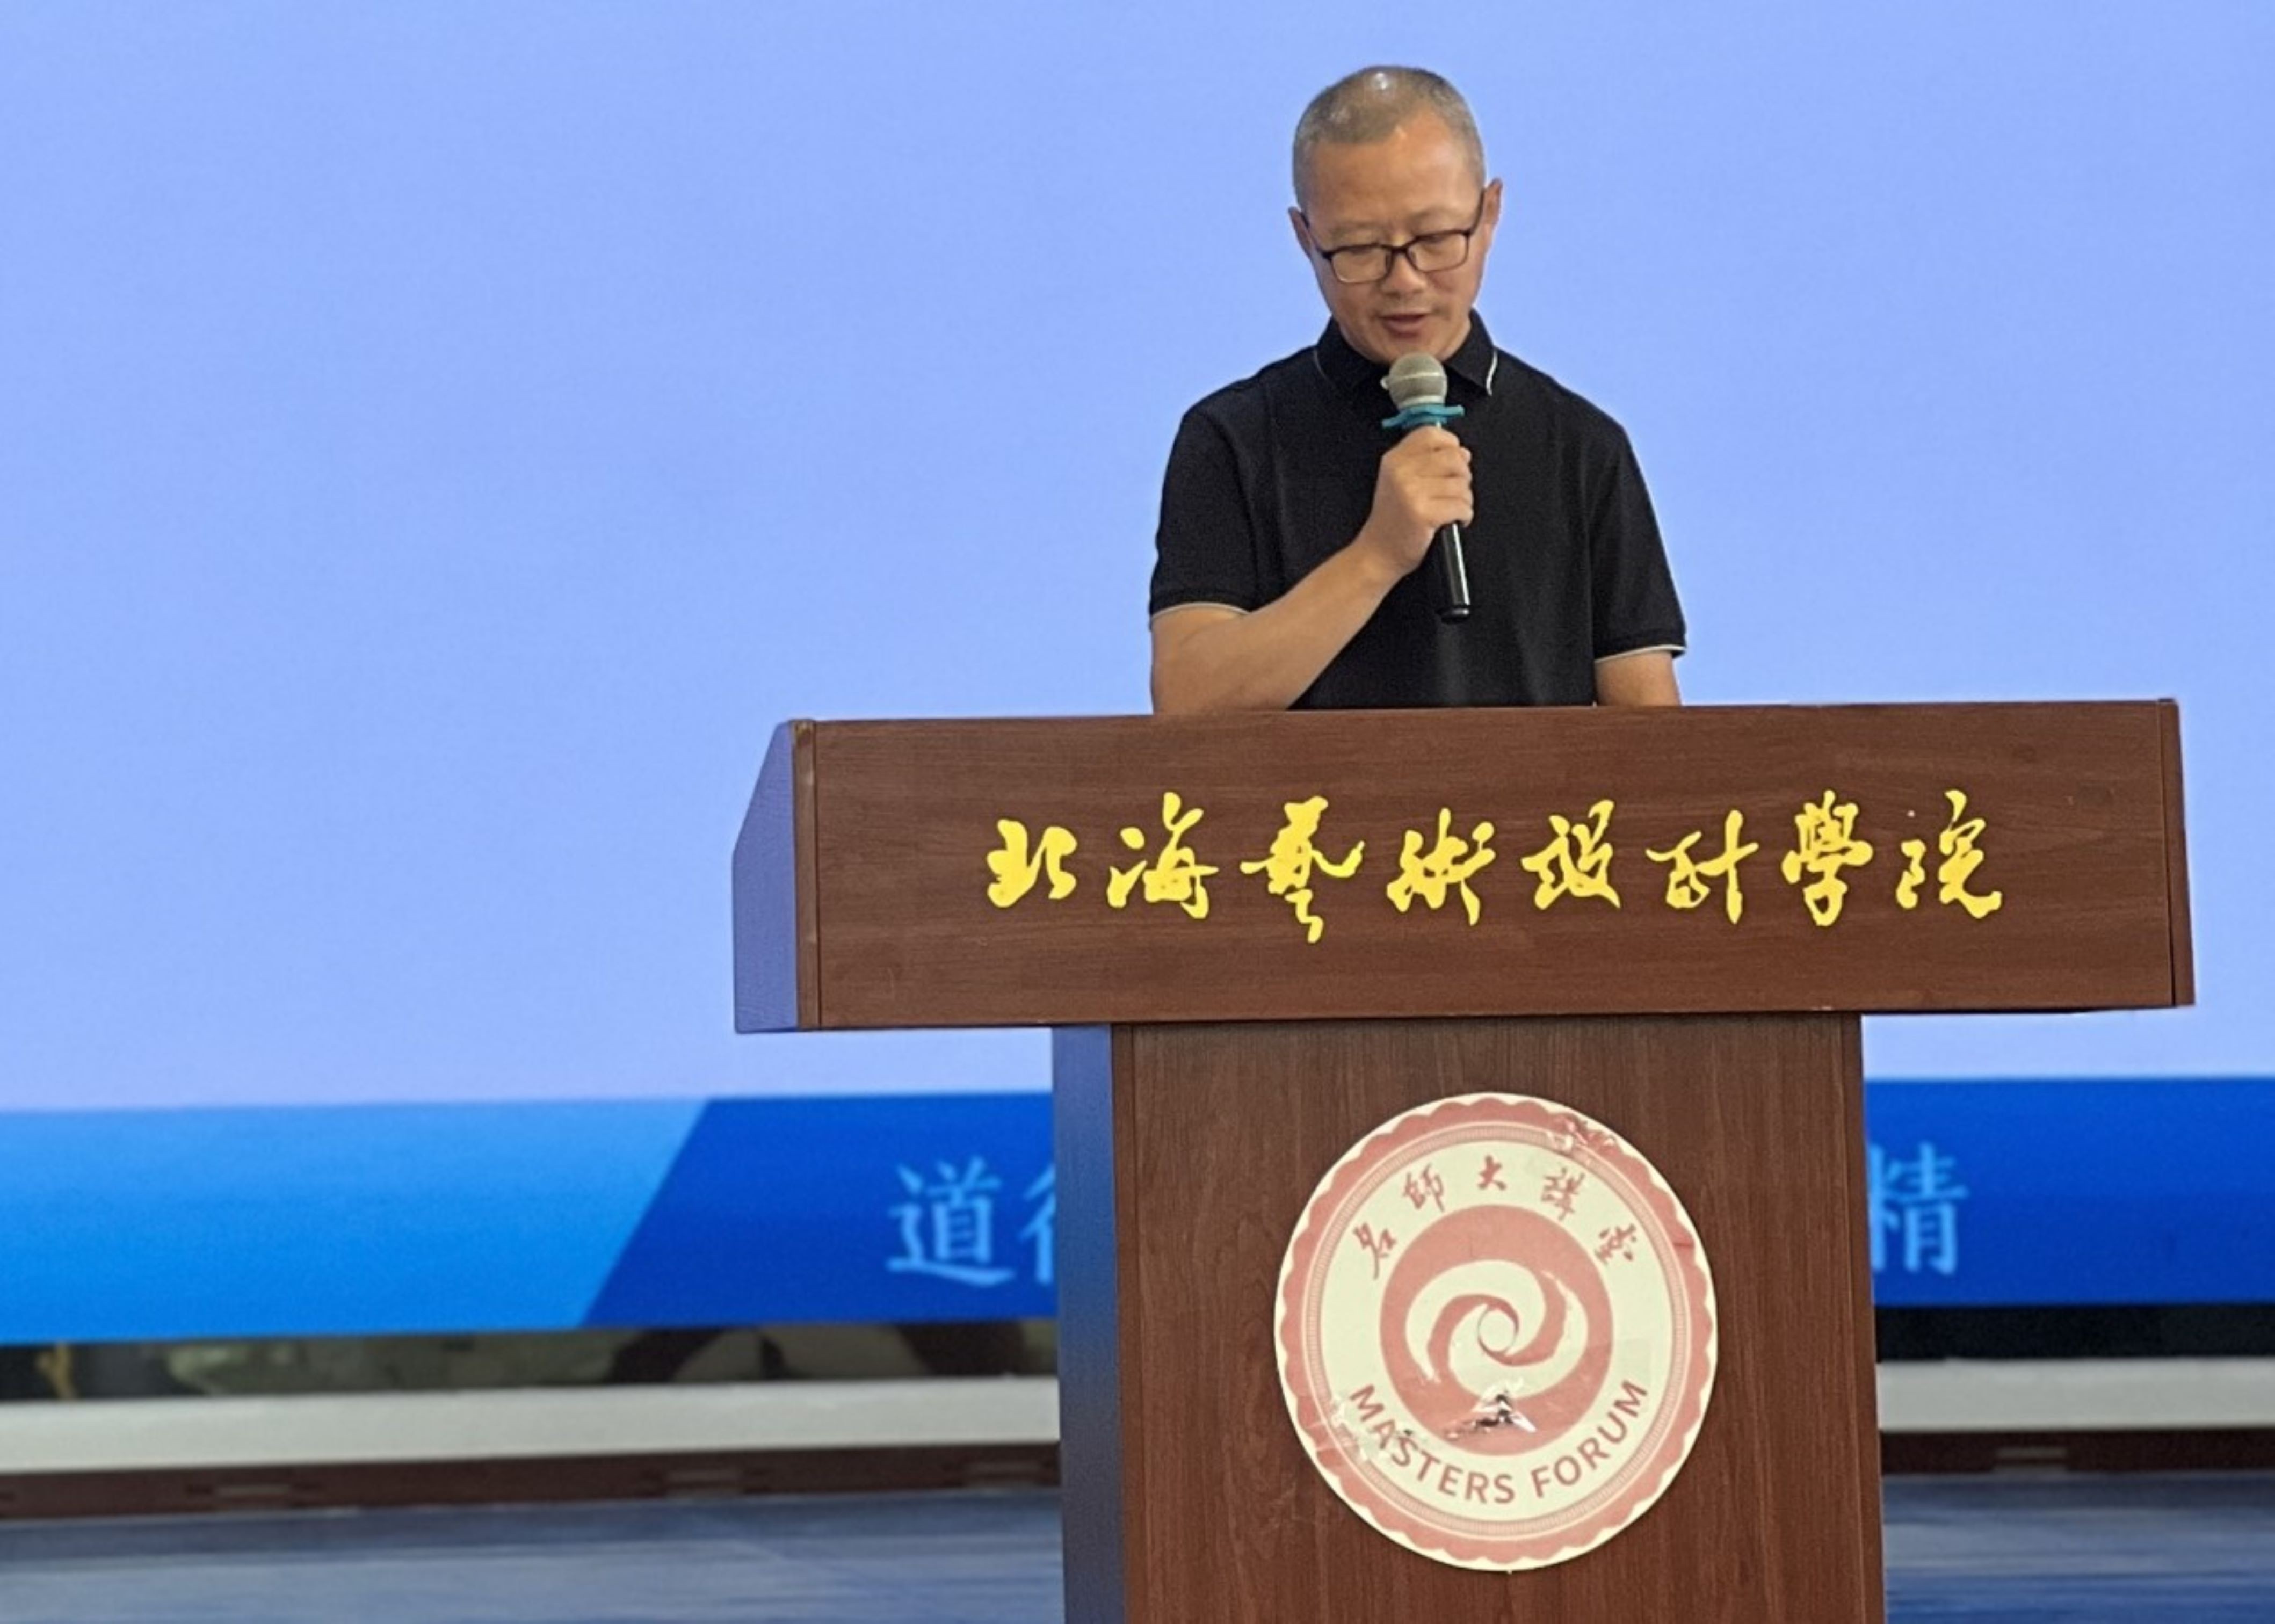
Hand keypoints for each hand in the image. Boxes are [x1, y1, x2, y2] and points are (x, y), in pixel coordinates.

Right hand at [1356, 426, 1472, 580]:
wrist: (1378, 554)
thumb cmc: (1393, 521)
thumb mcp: (1399, 481)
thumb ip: (1427, 462)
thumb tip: (1463, 453)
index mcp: (1395, 459)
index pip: (1431, 435)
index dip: (1451, 445)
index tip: (1453, 460)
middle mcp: (1401, 471)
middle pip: (1453, 458)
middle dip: (1462, 476)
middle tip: (1453, 492)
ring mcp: (1411, 491)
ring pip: (1461, 484)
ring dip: (1464, 500)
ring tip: (1450, 510)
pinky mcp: (1423, 513)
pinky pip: (1461, 506)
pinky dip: (1464, 515)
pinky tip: (1452, 521)